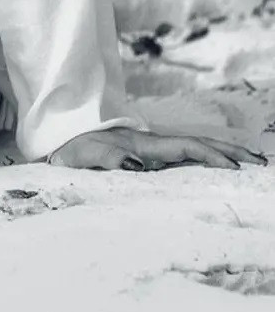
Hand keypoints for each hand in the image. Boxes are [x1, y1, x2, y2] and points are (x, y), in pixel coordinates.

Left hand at [47, 126, 266, 172]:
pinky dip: (205, 162)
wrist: (58, 139)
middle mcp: (153, 147)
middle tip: (260, 162)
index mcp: (143, 146)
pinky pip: (182, 160)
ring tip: (250, 164)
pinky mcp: (147, 159)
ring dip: (222, 156)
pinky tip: (217, 172)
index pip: (186, 148)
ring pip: (194, 151)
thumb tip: (137, 167)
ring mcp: (152, 152)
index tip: (234, 167)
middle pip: (199, 146)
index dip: (211, 155)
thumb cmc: (71, 149)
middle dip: (230, 153)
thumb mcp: (84, 156)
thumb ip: (107, 160)